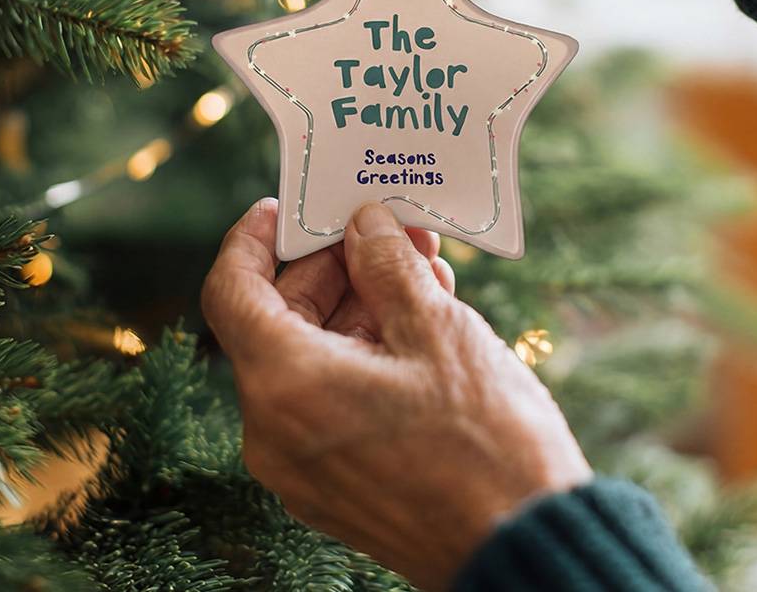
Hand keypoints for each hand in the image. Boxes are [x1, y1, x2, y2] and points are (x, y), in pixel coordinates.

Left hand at [201, 199, 590, 591]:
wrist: (524, 550)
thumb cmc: (485, 441)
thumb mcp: (435, 329)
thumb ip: (386, 265)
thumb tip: (363, 227)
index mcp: (285, 386)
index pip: (232, 291)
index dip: (253, 239)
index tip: (286, 206)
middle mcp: (276, 431)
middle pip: (278, 319)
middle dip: (333, 266)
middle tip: (384, 226)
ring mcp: (304, 463)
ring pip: (311, 356)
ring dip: (360, 304)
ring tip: (420, 265)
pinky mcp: (336, 481)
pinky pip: (331, 394)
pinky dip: (366, 348)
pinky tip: (421, 316)